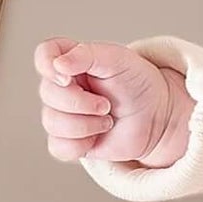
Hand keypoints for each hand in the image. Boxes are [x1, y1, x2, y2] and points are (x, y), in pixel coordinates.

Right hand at [34, 38, 186, 165]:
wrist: (158, 116)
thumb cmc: (139, 83)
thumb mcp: (119, 59)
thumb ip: (88, 55)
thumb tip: (58, 64)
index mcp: (71, 61)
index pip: (44, 54)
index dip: (47, 65)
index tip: (68, 77)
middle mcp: (62, 87)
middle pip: (47, 93)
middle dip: (81, 103)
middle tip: (107, 104)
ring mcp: (64, 114)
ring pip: (52, 122)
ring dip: (86, 125)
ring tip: (108, 120)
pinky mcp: (70, 140)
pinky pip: (58, 147)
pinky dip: (80, 145)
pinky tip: (98, 137)